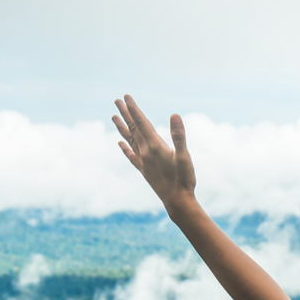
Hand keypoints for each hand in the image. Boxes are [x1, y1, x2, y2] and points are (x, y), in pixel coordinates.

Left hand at [113, 95, 197, 214]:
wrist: (177, 202)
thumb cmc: (184, 179)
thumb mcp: (184, 156)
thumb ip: (179, 135)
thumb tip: (175, 115)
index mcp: (155, 146)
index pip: (141, 123)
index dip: (134, 109)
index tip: (126, 97)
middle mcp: (145, 152)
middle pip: (133, 128)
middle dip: (125, 114)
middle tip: (117, 101)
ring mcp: (143, 162)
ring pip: (129, 140)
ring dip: (122, 127)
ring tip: (114, 117)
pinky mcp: (144, 170)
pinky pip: (131, 156)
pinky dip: (125, 148)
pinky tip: (120, 143)